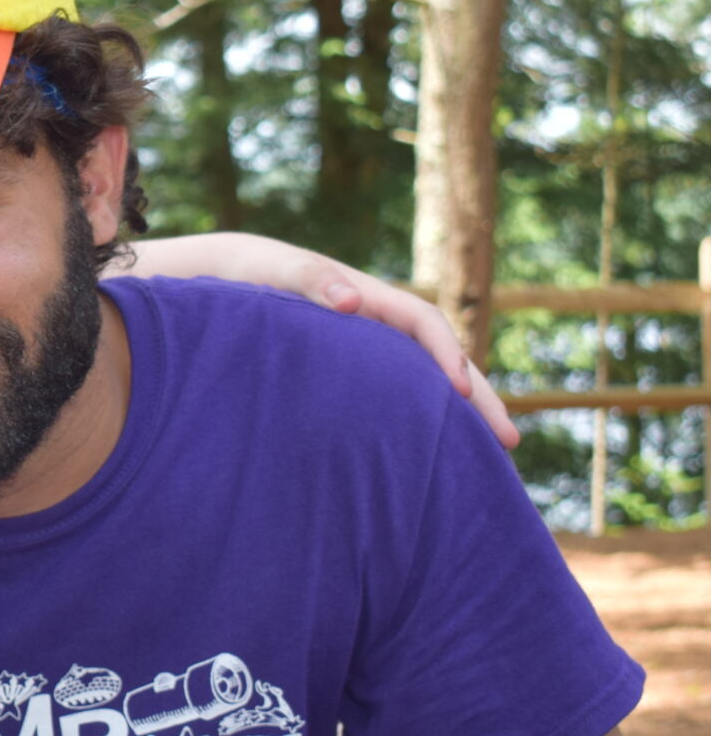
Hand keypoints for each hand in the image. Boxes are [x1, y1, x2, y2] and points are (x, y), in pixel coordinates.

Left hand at [127, 232, 518, 446]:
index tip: (461, 389)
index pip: (423, 323)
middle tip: (509, 443)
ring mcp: (367, 349)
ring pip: (423, 383)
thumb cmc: (250, 274)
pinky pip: (396, 396)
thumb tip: (351, 301)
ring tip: (484, 464)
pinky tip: (427, 458)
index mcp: (366, 297)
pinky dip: (419, 421)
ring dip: (455, 417)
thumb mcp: (275, 271)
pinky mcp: (351, 372)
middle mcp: (377, 323)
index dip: (447, 354)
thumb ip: (309, 279)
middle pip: (439, 359)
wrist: (225, 279)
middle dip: (476, 398)